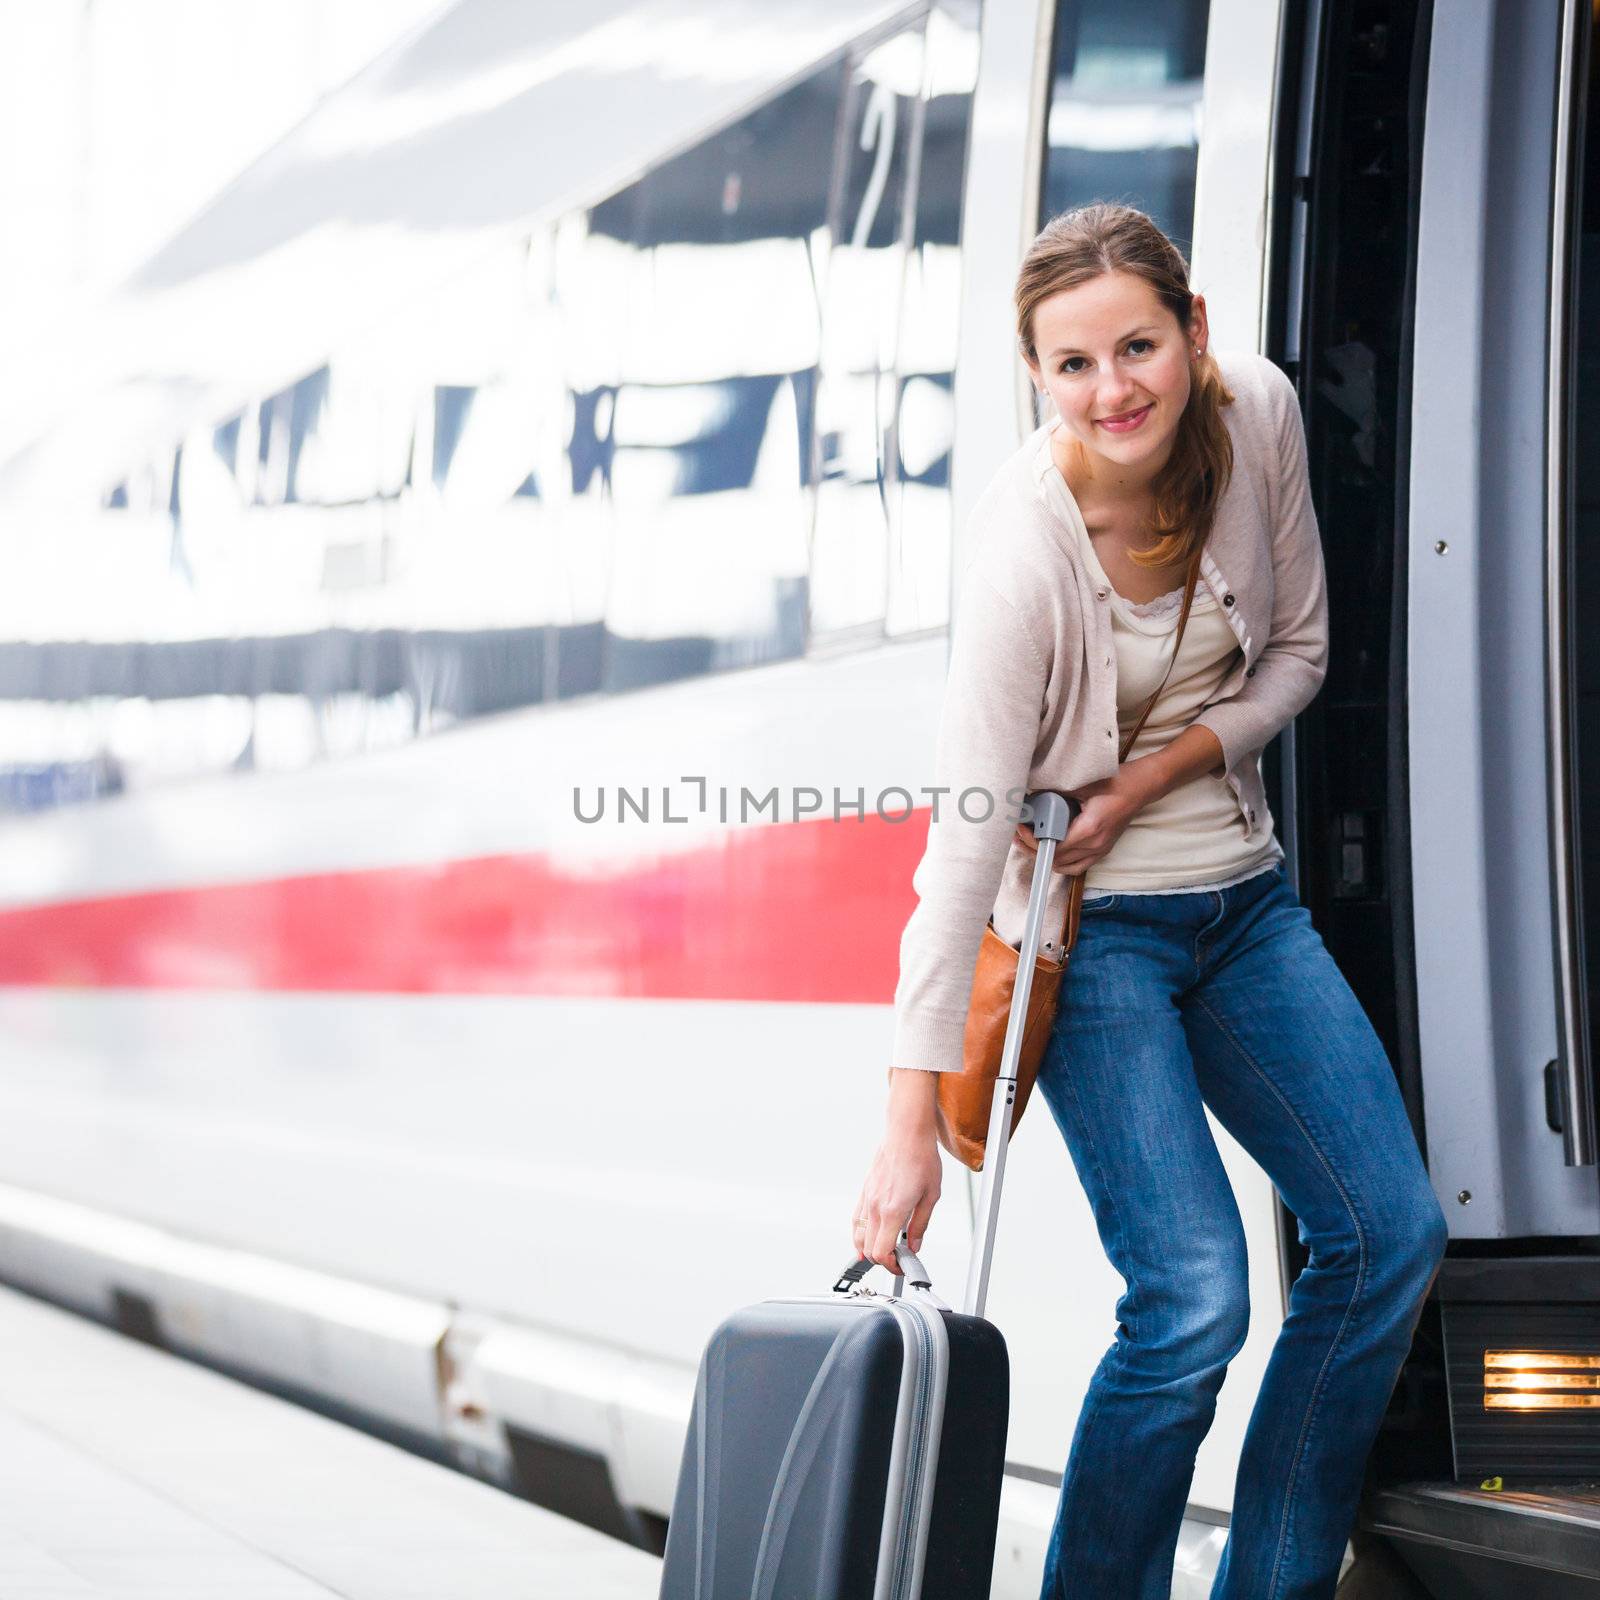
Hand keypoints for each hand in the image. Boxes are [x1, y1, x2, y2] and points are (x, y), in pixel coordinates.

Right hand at [851, 1126, 940, 1273]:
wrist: (906, 1133)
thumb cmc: (920, 1158)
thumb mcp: (930, 1196)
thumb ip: (920, 1225)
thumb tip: (914, 1245)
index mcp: (893, 1211)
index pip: (882, 1253)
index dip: (892, 1267)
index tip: (902, 1266)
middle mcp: (875, 1207)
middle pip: (868, 1249)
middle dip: (883, 1260)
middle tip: (899, 1259)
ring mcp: (867, 1198)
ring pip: (858, 1236)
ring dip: (869, 1249)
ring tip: (885, 1250)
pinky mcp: (864, 1191)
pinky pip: (856, 1220)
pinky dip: (860, 1234)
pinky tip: (870, 1235)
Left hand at [1015, 765, 1154, 876]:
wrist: (1143, 786)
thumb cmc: (1117, 781)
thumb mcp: (1083, 784)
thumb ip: (1057, 792)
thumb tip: (1032, 795)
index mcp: (1089, 830)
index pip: (1053, 847)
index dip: (1032, 842)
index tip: (1021, 828)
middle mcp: (1095, 845)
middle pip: (1057, 860)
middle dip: (1034, 850)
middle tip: (1018, 835)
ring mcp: (1100, 850)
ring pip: (1066, 867)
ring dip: (1047, 858)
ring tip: (1031, 843)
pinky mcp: (1103, 849)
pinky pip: (1078, 865)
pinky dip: (1062, 862)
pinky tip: (1052, 849)